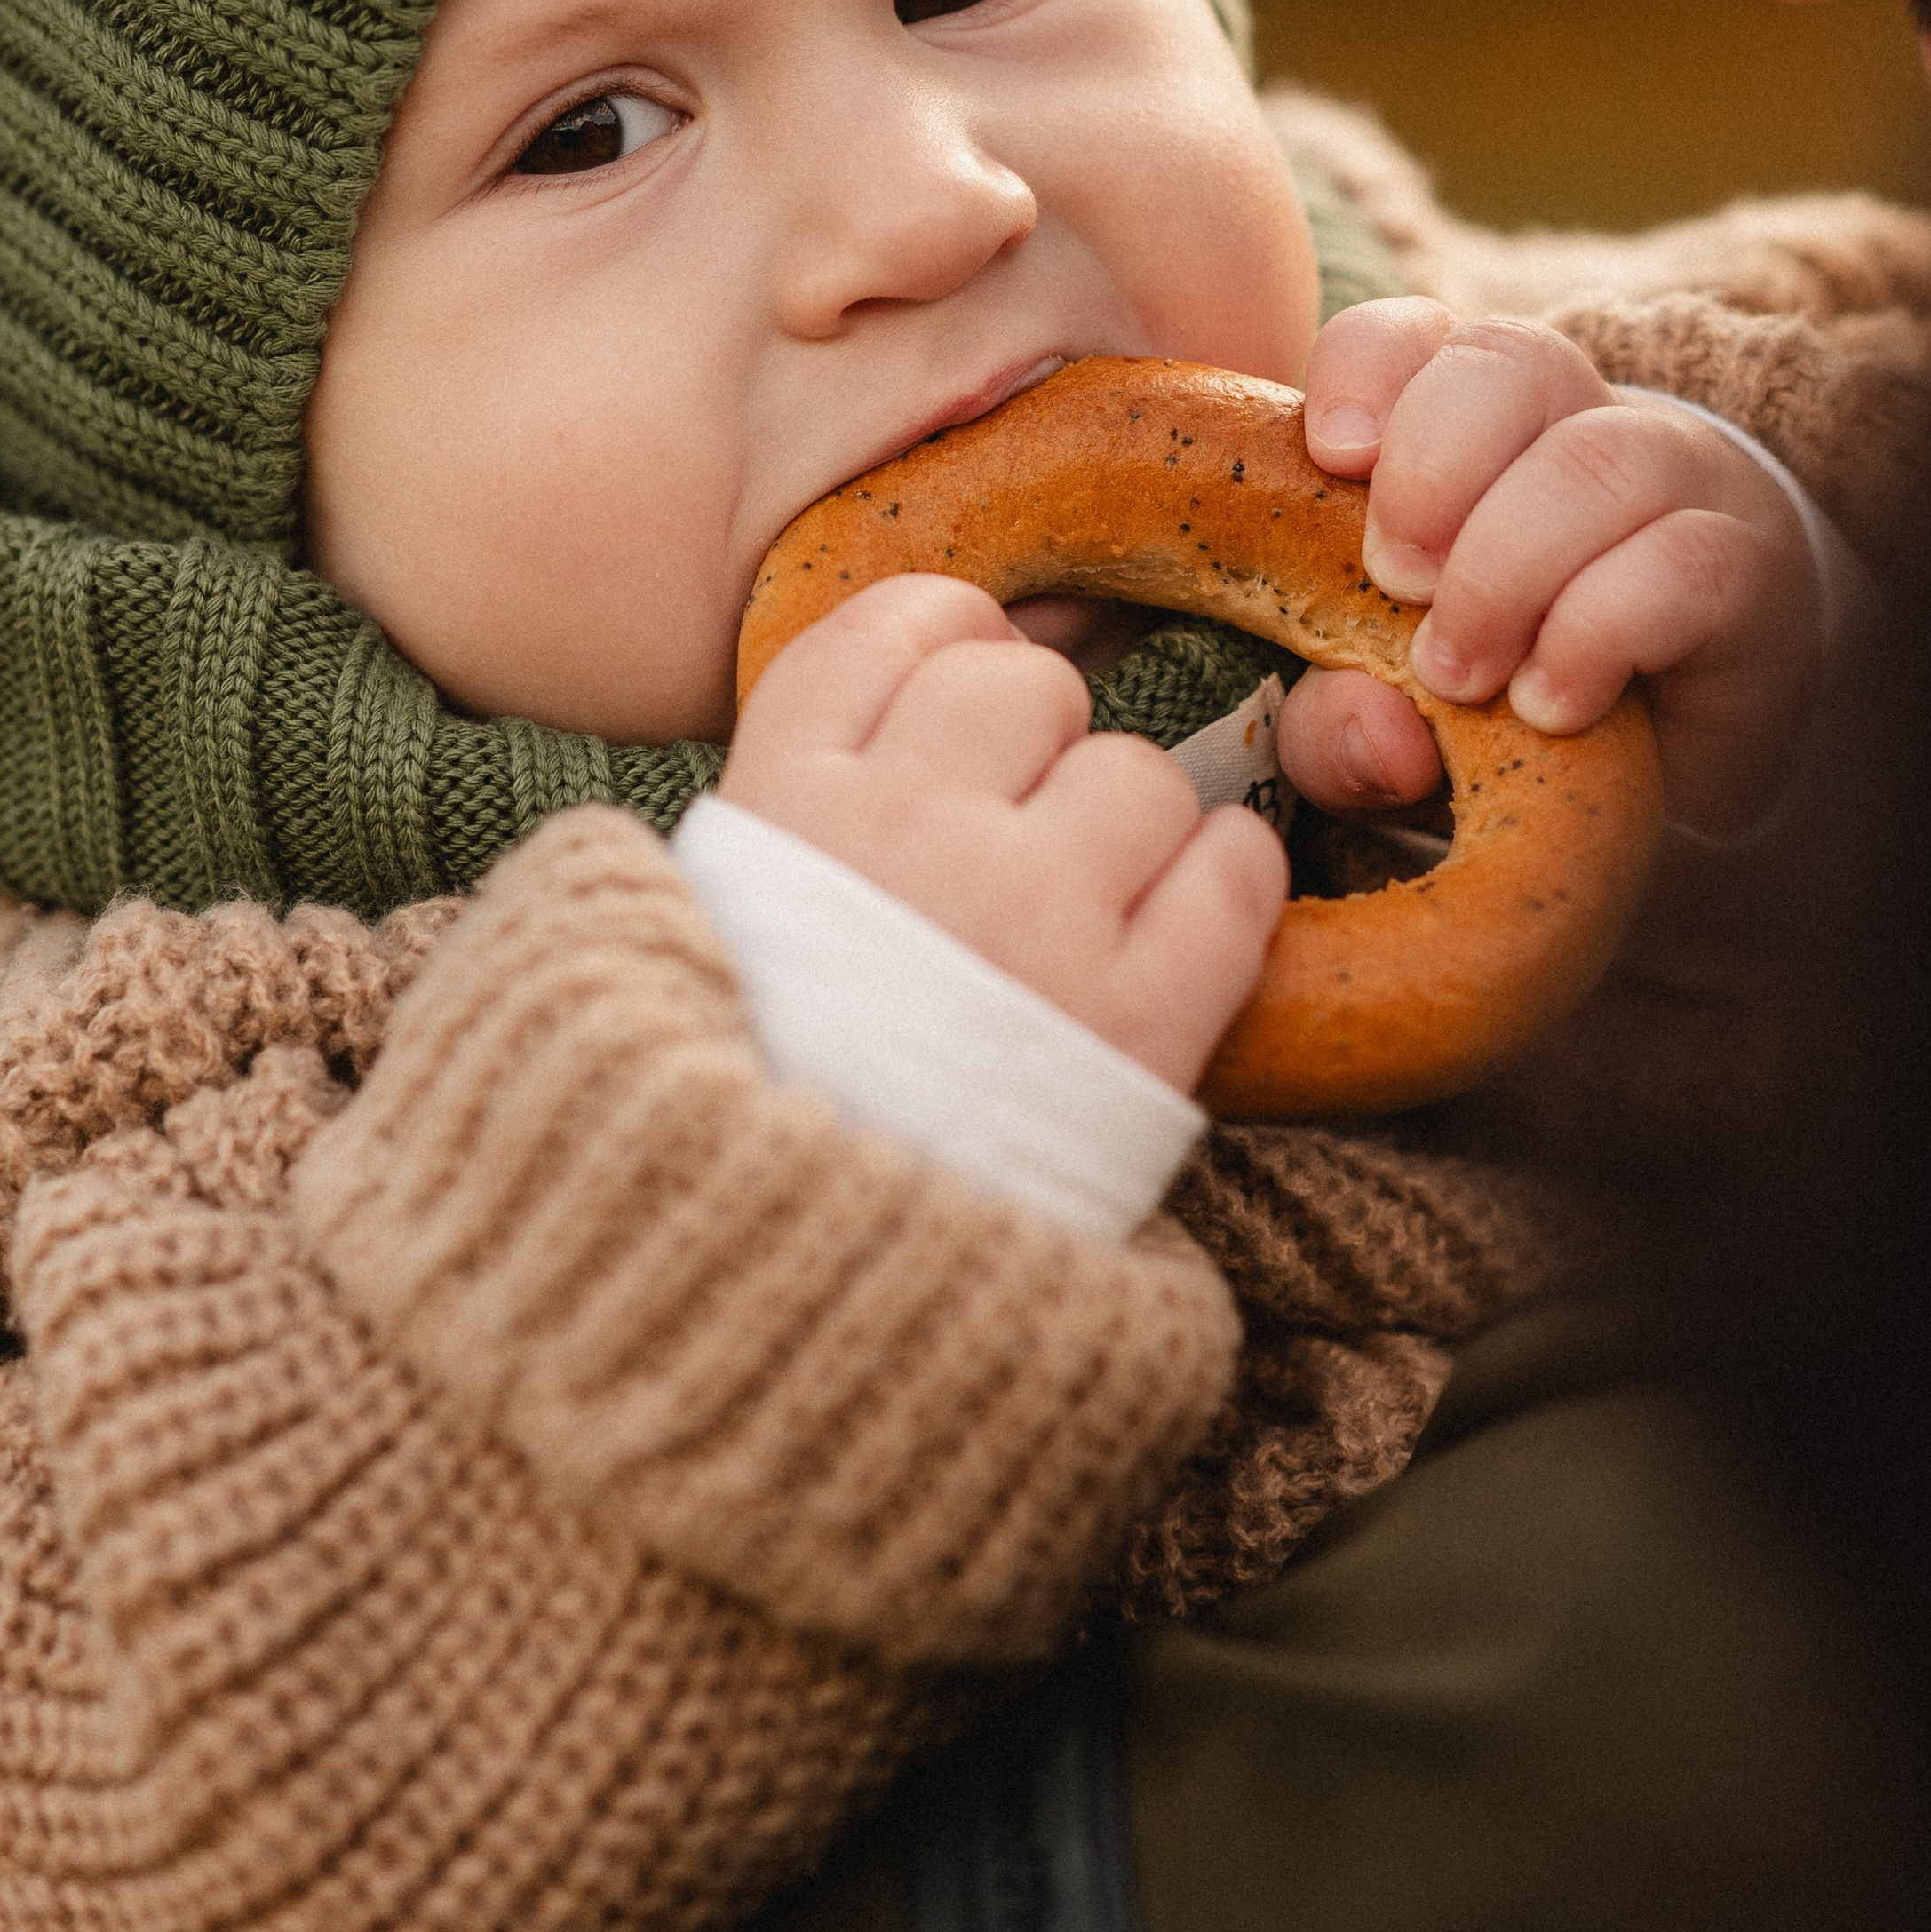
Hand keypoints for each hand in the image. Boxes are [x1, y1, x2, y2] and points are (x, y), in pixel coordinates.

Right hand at [720, 575, 1287, 1090]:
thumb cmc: (734, 1118)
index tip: (958, 683)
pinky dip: (1226, 890)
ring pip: (1140, 773)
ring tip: (1084, 918)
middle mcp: (912, 830)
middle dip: (1036, 743)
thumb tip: (847, 738)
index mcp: (787, 805)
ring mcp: (1032, 915)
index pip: (891, 630)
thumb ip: (774, 819)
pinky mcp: (1140, 1016)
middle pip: (1024, 683)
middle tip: (1015, 833)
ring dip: (1129, 831)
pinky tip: (1178, 940)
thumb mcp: (694, 935)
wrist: (771, 1301)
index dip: (943, 641)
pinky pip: (1236, 871)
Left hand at [1274, 301, 1820, 839]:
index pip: (1412, 334)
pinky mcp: (1746, 569)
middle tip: (1395, 587)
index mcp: (1473, 425)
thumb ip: (1342, 730)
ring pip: (1598, 458)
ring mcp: (1676, 485)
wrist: (1698, 753)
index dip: (1362, 369)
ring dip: (1504, 571)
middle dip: (1429, 471)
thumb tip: (1375, 734)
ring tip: (1459, 676)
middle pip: (1512, 360)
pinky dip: (1593, 636)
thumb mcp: (1399, 719)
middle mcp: (1578, 422)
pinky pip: (1679, 561)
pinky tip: (1550, 706)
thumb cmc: (1511, 707)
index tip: (1332, 459)